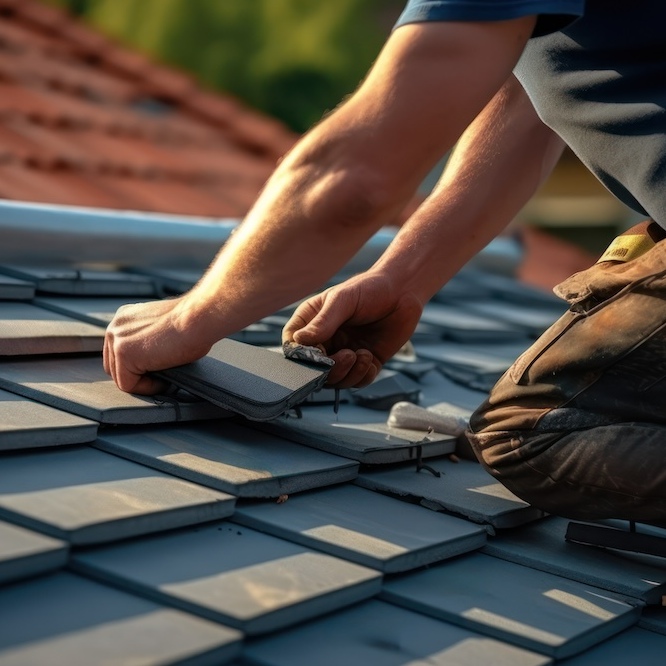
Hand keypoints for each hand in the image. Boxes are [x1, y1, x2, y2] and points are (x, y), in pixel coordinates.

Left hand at [103, 297, 212, 394]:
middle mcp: (116, 326)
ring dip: (144, 382)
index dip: (137, 368)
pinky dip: (147, 388)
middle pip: (114, 366)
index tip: (158, 370)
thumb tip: (149, 362)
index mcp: (125, 319)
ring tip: (165, 378)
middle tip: (161, 377)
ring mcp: (117, 340)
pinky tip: (164, 380)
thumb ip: (147, 342)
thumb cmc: (191, 323)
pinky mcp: (124, 354)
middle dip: (137, 376)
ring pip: (120, 377)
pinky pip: (128, 384)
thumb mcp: (161, 330)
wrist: (198, 319)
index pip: (117, 353)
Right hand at [282, 272, 422, 387]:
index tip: (319, 352)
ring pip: (336, 380)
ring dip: (348, 374)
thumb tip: (300, 340)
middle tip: (348, 355)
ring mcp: (344, 353)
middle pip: (314, 370)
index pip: (294, 347)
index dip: (302, 356)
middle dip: (330, 370)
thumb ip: (323, 321)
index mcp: (311, 322)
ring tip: (362, 354)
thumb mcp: (343, 299)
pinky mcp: (364, 363)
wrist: (403, 291)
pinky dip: (363, 376)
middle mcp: (325, 341)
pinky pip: (357, 382)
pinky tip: (370, 357)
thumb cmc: (370, 288)